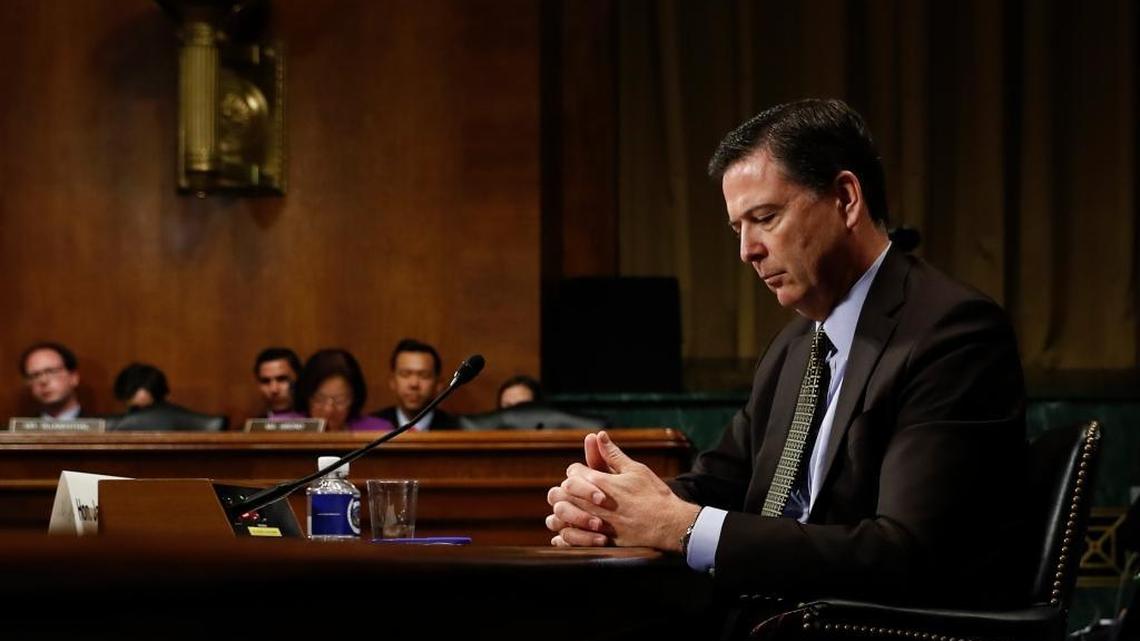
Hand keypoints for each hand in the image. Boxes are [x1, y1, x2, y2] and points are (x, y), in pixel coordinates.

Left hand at [546, 431, 698, 550]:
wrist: (668, 524)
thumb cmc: (654, 495)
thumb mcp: (635, 469)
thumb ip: (613, 454)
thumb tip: (599, 435)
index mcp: (601, 482)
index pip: (572, 472)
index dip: (576, 472)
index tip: (583, 474)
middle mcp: (593, 503)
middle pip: (562, 493)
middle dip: (564, 490)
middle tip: (571, 492)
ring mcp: (595, 523)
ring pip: (563, 515)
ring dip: (563, 511)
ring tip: (570, 510)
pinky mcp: (599, 540)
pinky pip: (572, 539)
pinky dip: (567, 534)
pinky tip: (571, 530)